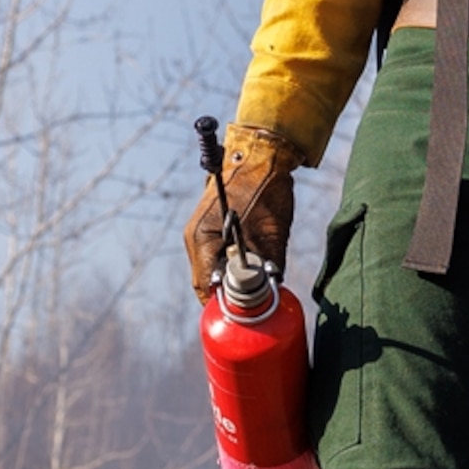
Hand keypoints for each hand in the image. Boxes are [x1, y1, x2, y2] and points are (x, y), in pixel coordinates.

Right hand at [184, 124, 300, 298]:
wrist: (263, 151)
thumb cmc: (266, 189)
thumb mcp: (273, 232)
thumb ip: (270, 264)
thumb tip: (273, 292)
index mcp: (202, 239)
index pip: (204, 286)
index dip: (222, 305)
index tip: (241, 318)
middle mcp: (195, 236)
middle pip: (206, 279)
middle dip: (227, 295)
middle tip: (252, 307)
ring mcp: (201, 230)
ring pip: (212, 267)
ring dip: (230, 279)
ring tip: (254, 290)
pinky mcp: (212, 224)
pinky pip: (217, 253)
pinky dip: (232, 265)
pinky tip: (252, 269)